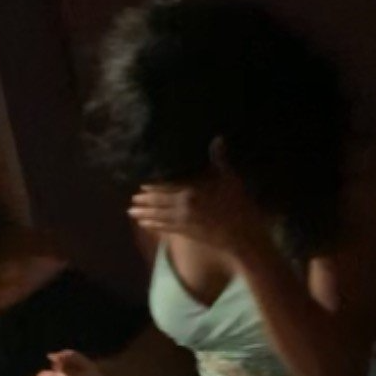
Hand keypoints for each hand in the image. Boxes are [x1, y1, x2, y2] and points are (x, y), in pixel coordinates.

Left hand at [127, 139, 268, 258]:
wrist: (244, 237)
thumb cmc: (240, 207)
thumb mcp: (231, 179)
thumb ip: (220, 160)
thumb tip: (217, 138)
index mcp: (192, 190)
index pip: (166, 185)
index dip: (152, 184)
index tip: (141, 182)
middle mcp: (184, 206)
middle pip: (159, 202)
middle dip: (144, 201)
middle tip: (132, 199)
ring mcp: (185, 222)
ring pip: (159, 216)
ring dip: (145, 214)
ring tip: (132, 212)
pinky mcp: (188, 234)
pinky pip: (166, 229)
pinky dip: (154, 226)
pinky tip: (145, 225)